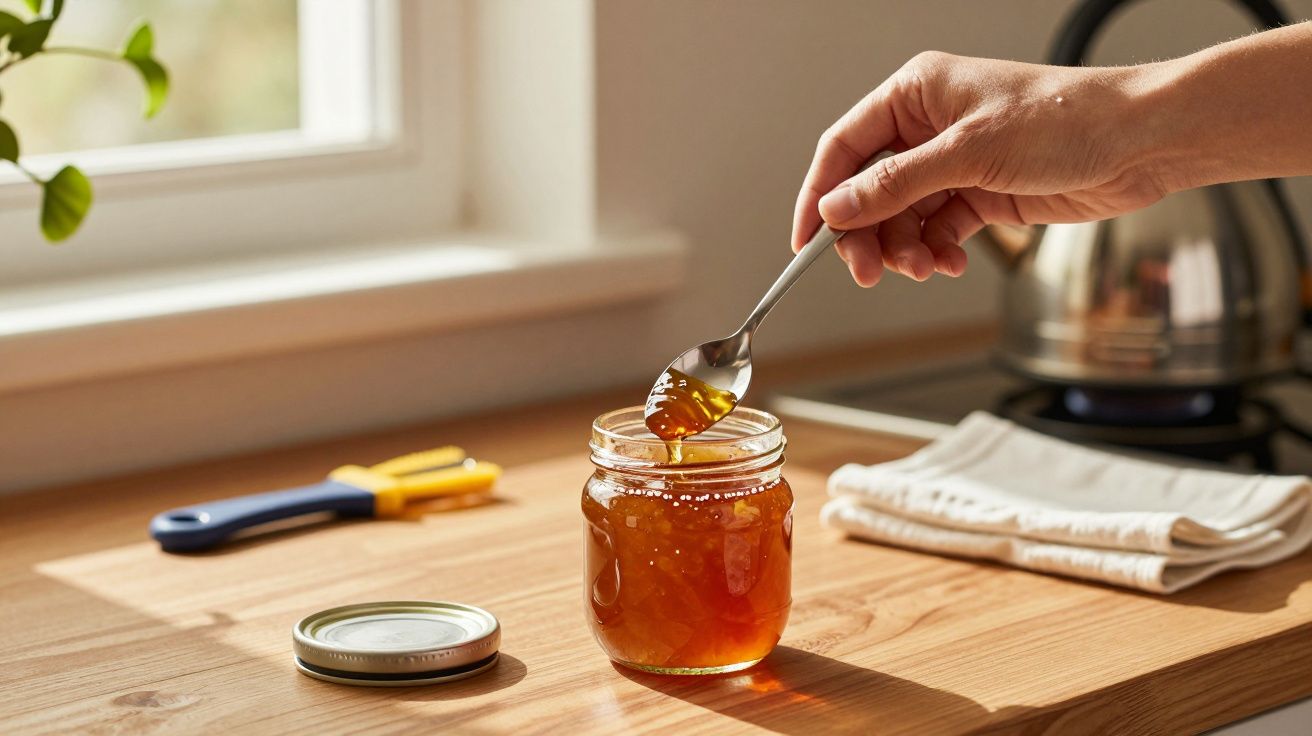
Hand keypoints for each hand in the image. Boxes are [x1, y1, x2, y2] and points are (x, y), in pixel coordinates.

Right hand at [792, 51, 1165, 285]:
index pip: (844, 147)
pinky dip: (937, 251)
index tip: (805, 241)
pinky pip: (937, 229)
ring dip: (906, 249)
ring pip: (902, 217)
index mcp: (916, 94)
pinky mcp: (981, 193)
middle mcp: (929, 127)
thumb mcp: (970, 152)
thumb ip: (897, 184)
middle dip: (867, 234)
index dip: (820, 195)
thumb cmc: (1067, 118)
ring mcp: (955, 162)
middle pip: (869, 190)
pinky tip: (949, 262)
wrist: (1140, 142)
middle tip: (869, 272)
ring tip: (924, 267)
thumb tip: (838, 207)